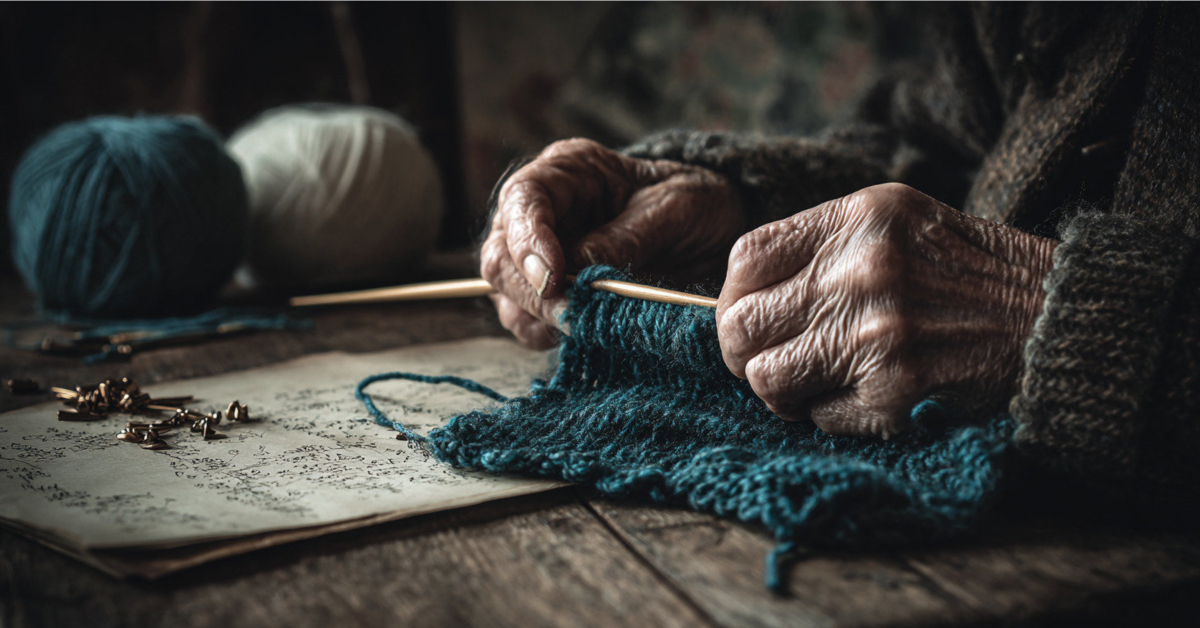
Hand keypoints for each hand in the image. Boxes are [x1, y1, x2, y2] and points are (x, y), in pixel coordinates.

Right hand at [482, 138, 743, 348]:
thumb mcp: (674, 207)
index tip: (553, 278)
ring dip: (539, 317)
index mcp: (567, 172)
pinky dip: (550, 334)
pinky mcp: (555, 296)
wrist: (715, 230)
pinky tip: (585, 333)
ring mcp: (543, 257)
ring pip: (507, 295)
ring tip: (586, 325)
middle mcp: (544, 214)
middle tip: (572, 315)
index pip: (523, 200)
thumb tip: (579, 272)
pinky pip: (531, 323)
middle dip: (531, 290)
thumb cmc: (694, 203)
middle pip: (502, 255)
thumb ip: (626, 237)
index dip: (528, 241)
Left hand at [716, 183, 1056, 436]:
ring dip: (782, 389)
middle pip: (740, 325)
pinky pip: (818, 417)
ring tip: (814, 381)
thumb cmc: (968, 274)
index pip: (745, 259)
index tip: (749, 316)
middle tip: (769, 360)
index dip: (732, 297)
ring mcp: (877, 334)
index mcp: (858, 219)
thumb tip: (740, 297)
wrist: (1056, 318)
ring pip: (766, 379)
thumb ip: (821, 248)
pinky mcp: (894, 391)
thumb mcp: (897, 224)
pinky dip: (833, 414)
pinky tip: (868, 394)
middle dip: (743, 353)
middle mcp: (862, 270)